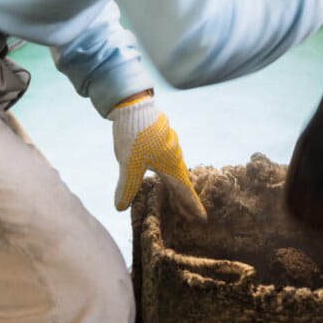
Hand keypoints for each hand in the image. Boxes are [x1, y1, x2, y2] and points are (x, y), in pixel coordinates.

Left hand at [109, 95, 205, 218]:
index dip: (192, 205)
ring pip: (175, 168)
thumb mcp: (129, 165)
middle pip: (182, 180)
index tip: (202, 218)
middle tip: (190, 212)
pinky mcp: (160, 137)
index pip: (184, 190)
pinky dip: (168, 170)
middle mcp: (174, 155)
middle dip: (185, 197)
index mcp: (171, 164)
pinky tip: (161, 170)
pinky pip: (169, 159)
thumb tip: (120, 207)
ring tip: (175, 194)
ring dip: (177, 183)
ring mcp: (168, 145)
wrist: (133, 104)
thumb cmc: (135, 135)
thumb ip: (127, 187)